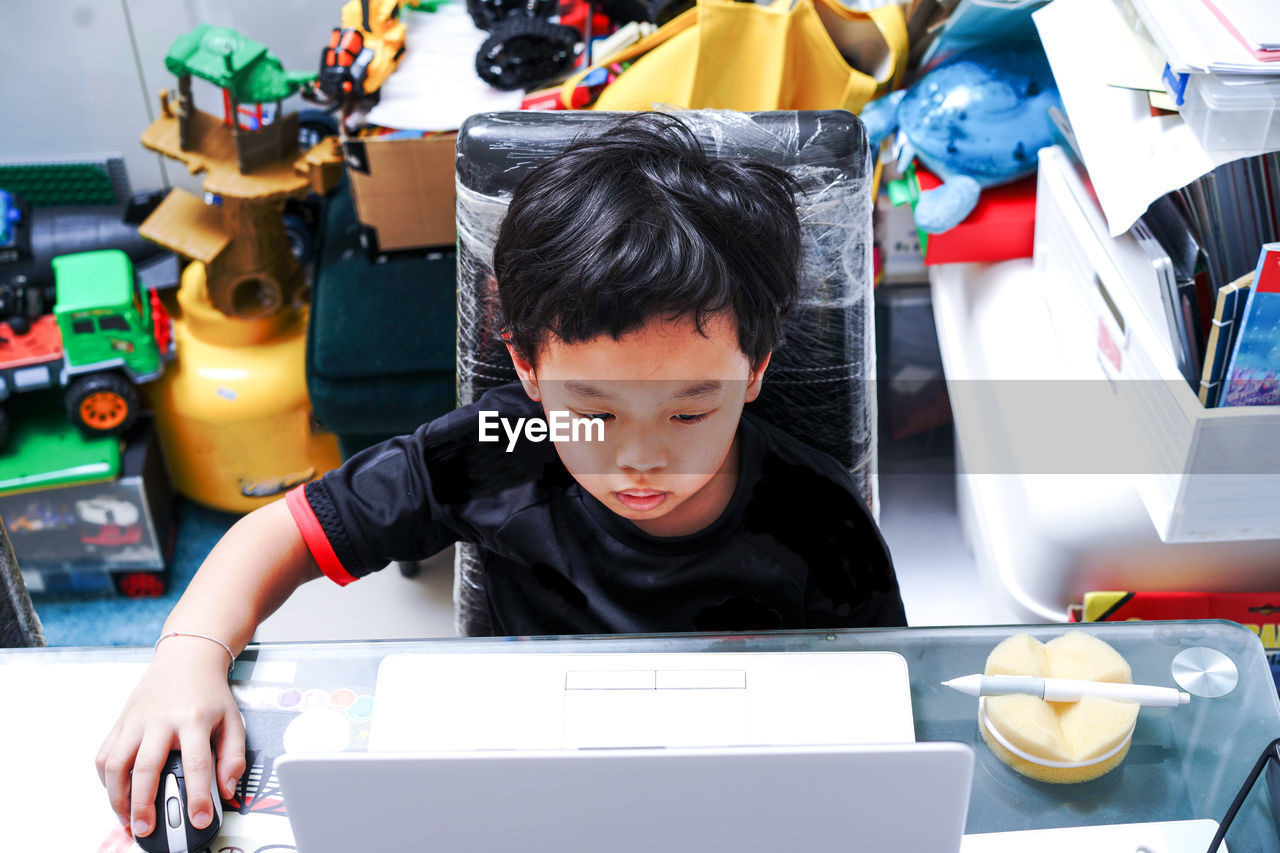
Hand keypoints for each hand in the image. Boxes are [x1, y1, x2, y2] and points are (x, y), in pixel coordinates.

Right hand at [95, 639, 245, 838]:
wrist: (187, 658)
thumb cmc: (209, 692)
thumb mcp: (233, 720)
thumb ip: (233, 756)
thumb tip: (226, 789)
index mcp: (194, 720)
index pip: (196, 765)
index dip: (197, 796)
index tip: (200, 819)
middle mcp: (162, 720)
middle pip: (146, 767)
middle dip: (144, 804)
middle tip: (147, 829)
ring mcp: (137, 721)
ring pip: (116, 763)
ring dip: (118, 797)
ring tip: (128, 819)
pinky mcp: (121, 722)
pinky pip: (104, 754)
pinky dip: (105, 779)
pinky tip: (116, 793)